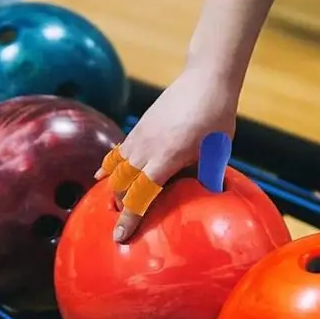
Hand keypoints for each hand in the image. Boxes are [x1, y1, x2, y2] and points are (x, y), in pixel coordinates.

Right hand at [96, 65, 239, 241]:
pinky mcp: (139, 126)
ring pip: (116, 169)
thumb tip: (208, 198)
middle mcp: (146, 150)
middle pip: (122, 186)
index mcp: (165, 160)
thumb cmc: (216, 117)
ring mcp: (139, 136)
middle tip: (122, 223)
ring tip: (114, 204)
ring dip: (114, 188)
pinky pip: (118, 152)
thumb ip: (207, 176)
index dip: (129, 219)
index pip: (140, 197)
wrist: (206, 80)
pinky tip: (102, 174)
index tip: (119, 237)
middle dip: (119, 206)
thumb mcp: (217, 151)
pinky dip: (109, 166)